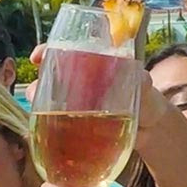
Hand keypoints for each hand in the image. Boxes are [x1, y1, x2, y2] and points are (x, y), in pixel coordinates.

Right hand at [26, 41, 171, 154]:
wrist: (150, 130)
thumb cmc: (146, 98)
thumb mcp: (143, 85)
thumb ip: (140, 80)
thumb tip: (139, 77)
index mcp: (91, 65)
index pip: (63, 52)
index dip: (47, 52)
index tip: (38, 57)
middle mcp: (78, 83)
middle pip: (49, 78)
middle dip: (38, 82)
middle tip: (36, 92)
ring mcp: (75, 106)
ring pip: (48, 102)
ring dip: (39, 106)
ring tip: (39, 113)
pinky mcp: (76, 128)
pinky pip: (57, 126)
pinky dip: (48, 129)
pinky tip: (47, 134)